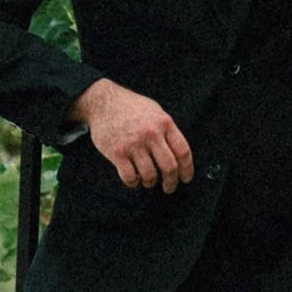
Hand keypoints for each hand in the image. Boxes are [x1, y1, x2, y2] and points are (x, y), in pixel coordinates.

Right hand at [72, 78, 194, 192]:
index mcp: (165, 123)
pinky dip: (134, 183)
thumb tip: (179, 153)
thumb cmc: (132, 108)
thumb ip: (167, 130)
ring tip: (149, 181)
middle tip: (169, 188)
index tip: (186, 179)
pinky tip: (134, 178)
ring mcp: (134, 144)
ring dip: (151, 183)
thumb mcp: (156, 112)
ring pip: (150, 175)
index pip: (183, 151)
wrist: (104, 102)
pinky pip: (130, 177)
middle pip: (169, 167)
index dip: (187, 169)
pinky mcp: (117, 153)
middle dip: (171, 182)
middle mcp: (151, 134)